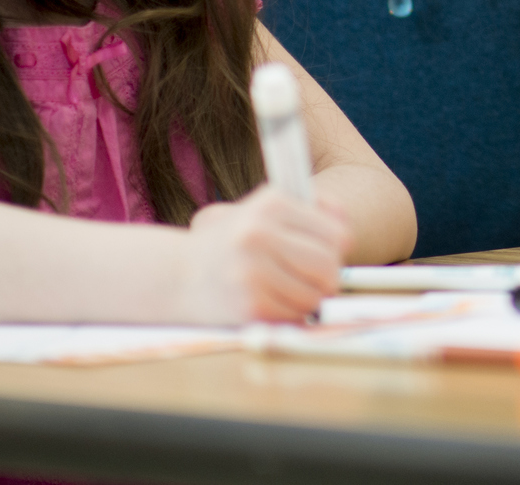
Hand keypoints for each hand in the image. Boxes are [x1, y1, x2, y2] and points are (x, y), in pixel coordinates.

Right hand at [178, 186, 349, 322]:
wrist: (173, 274)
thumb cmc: (230, 241)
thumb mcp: (265, 208)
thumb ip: (312, 209)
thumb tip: (346, 225)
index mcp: (271, 203)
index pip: (337, 234)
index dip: (338, 249)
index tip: (326, 253)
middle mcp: (259, 234)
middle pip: (329, 266)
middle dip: (328, 277)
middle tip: (313, 277)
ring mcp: (252, 272)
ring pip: (315, 295)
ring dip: (309, 298)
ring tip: (286, 288)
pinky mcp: (248, 305)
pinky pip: (294, 316)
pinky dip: (289, 314)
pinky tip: (270, 301)